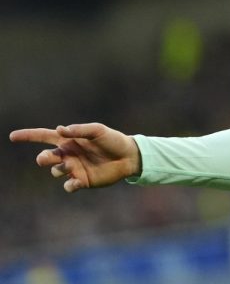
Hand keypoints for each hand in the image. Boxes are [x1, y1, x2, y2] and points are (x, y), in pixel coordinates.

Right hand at [9, 123, 140, 192]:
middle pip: (45, 158)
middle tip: (47, 159)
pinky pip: (68, 186)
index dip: (28, 136)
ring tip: (71, 165)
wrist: (129, 156)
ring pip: (55, 172)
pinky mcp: (82, 181)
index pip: (44, 137)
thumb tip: (59, 129)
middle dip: (43, 159)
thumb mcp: (97, 130)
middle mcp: (68, 155)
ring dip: (60, 169)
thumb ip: (79, 130)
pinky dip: (69, 185)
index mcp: (69, 140)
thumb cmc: (113, 140)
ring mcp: (74, 168)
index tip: (13, 136)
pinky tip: (76, 181)